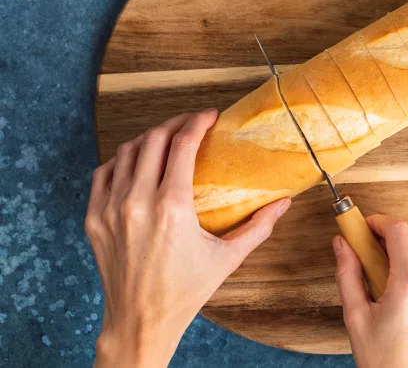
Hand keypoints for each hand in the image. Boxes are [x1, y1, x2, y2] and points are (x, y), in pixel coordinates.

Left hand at [86, 109, 290, 366]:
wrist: (140, 320)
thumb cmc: (186, 291)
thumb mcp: (228, 257)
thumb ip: (259, 226)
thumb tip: (284, 203)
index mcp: (172, 208)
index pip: (182, 145)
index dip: (197, 122)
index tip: (209, 116)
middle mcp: (137, 203)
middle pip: (153, 140)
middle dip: (175, 124)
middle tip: (191, 123)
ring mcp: (110, 209)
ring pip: (126, 152)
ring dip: (149, 138)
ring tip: (166, 138)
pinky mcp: (93, 218)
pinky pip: (104, 173)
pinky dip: (121, 160)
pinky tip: (136, 161)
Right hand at [333, 215, 407, 367]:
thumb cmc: (384, 361)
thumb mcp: (356, 317)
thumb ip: (348, 273)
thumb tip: (341, 243)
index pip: (399, 230)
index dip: (378, 221)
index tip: (363, 226)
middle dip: (391, 231)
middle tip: (368, 244)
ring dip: (404, 249)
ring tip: (380, 271)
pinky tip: (398, 286)